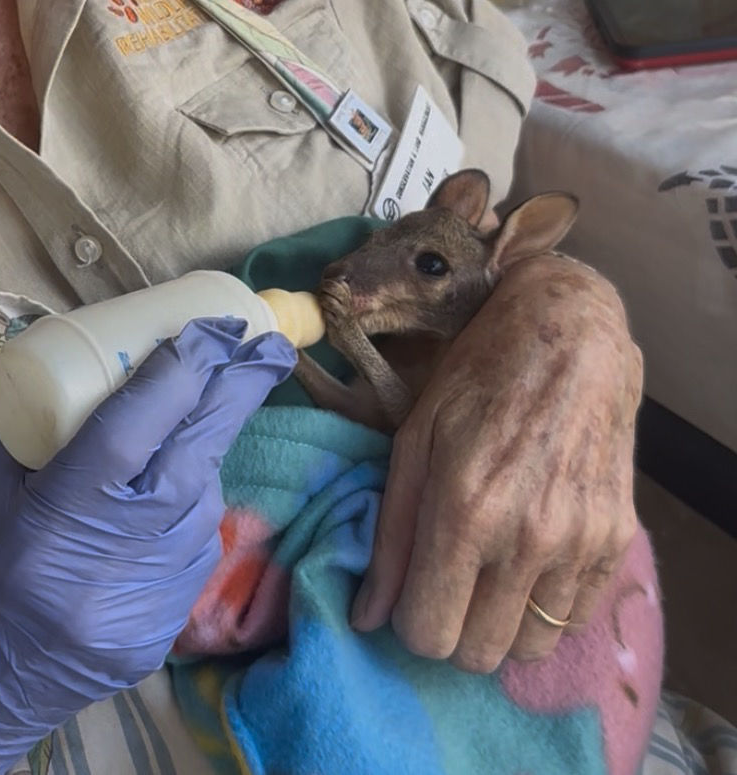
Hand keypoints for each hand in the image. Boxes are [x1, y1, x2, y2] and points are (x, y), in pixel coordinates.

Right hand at [0, 316, 294, 774]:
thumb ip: (27, 418)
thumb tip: (83, 354)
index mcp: (49, 521)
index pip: (131, 430)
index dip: (180, 370)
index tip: (211, 327)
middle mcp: (105, 568)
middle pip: (192, 460)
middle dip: (237, 394)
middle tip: (267, 346)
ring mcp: (140, 609)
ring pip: (202, 506)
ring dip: (209, 451)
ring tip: (201, 414)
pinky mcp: (158, 637)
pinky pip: (194, 553)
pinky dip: (192, 508)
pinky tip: (175, 487)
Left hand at [350, 253, 641, 672]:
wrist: (571, 332)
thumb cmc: (479, 374)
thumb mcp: (415, 436)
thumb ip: (391, 532)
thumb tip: (368, 615)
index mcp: (466, 506)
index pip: (428, 632)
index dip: (409, 621)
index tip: (411, 591)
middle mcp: (527, 536)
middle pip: (478, 654)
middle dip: (453, 629)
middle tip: (449, 581)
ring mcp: (580, 542)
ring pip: (529, 648)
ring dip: (502, 622)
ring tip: (491, 569)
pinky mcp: (617, 540)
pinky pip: (575, 618)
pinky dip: (547, 603)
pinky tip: (532, 554)